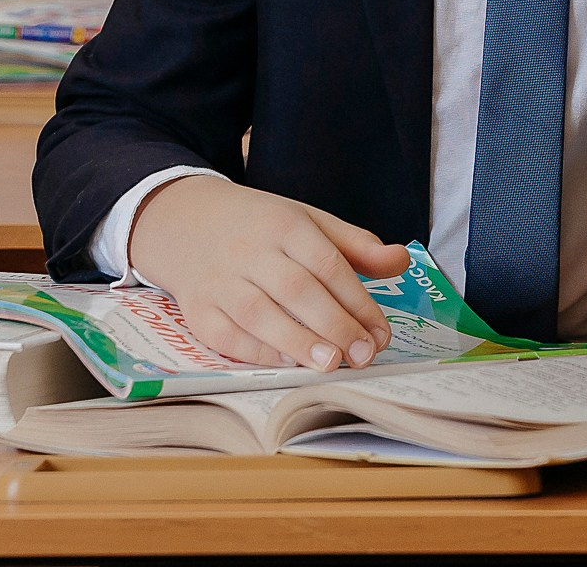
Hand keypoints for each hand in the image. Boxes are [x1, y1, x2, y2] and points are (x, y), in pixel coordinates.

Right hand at [130, 176, 409, 370]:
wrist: (185, 221)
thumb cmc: (260, 228)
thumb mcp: (308, 222)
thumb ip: (354, 246)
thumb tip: (401, 260)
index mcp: (285, 223)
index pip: (327, 263)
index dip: (358, 301)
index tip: (381, 334)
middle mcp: (250, 249)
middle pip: (296, 288)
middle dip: (334, 325)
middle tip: (363, 355)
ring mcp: (219, 279)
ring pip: (258, 313)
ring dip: (297, 341)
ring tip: (330, 363)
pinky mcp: (196, 307)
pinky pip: (225, 334)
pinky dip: (256, 352)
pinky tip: (285, 364)